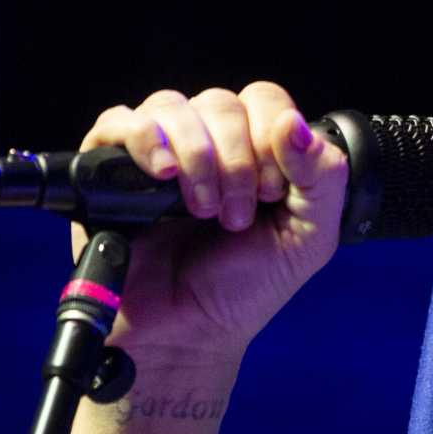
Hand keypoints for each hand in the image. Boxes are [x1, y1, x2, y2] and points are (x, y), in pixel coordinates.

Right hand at [79, 82, 346, 366]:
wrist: (188, 334)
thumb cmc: (245, 287)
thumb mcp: (309, 237)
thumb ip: (322, 177)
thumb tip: (293, 124)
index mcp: (254, 150)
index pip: (264, 100)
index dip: (271, 136)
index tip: (272, 192)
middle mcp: (205, 143)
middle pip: (220, 103)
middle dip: (236, 161)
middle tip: (236, 217)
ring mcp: (157, 153)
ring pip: (172, 106)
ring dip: (196, 156)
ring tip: (201, 210)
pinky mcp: (110, 169)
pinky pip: (118, 122)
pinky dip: (144, 139)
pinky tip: (162, 174)